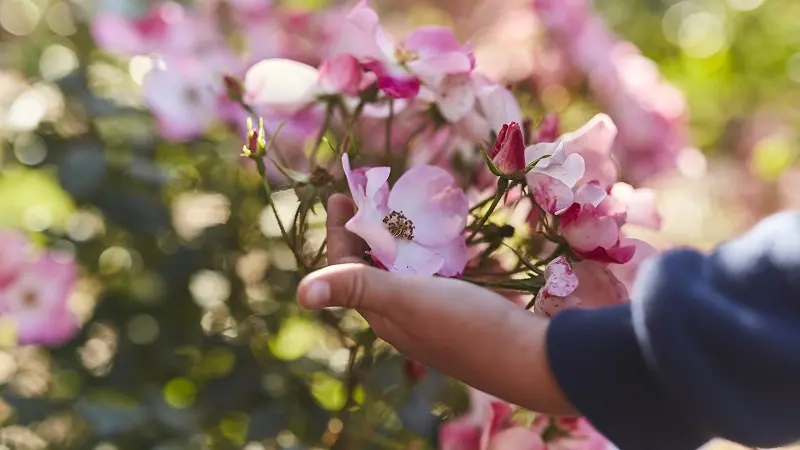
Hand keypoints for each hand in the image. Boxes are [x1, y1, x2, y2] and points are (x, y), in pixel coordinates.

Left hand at [296, 194, 575, 414]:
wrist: (530, 359)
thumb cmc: (466, 326)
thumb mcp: (407, 299)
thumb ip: (358, 287)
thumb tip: (299, 291)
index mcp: (382, 314)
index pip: (346, 269)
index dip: (339, 232)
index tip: (340, 195)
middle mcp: (401, 316)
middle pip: (371, 267)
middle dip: (364, 230)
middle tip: (368, 193)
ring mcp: (431, 314)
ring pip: (402, 271)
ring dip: (395, 239)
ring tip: (398, 208)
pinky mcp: (459, 310)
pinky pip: (431, 276)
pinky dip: (425, 252)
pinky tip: (437, 239)